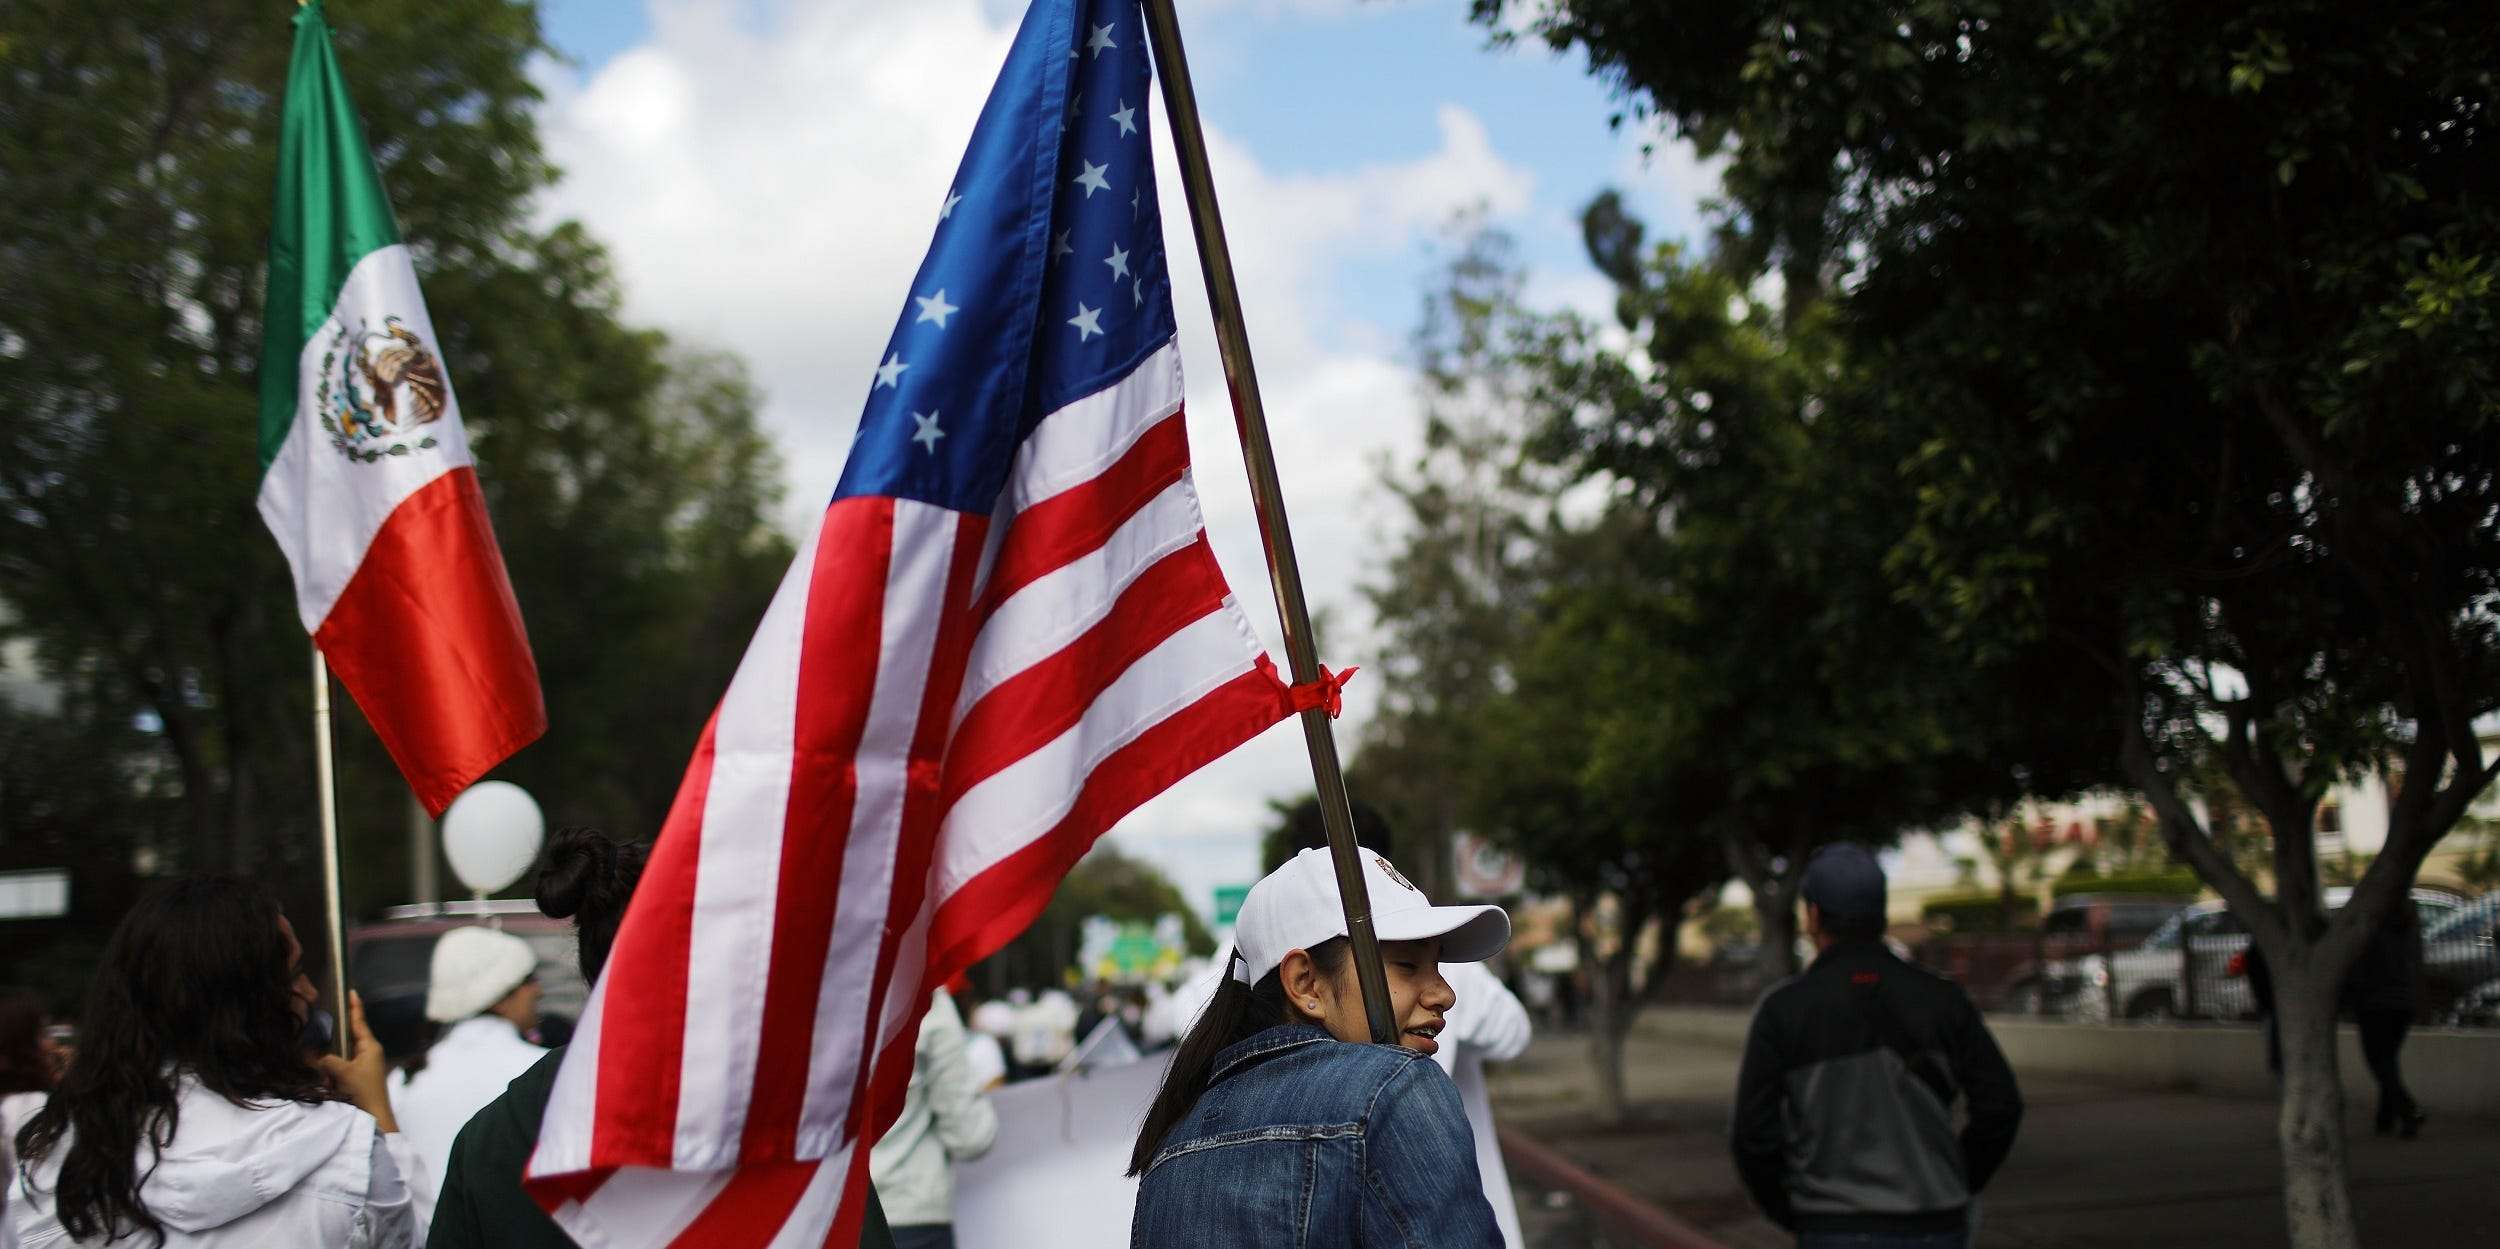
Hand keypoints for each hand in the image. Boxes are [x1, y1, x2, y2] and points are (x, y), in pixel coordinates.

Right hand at [316, 991, 398, 1133]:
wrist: (374, 1118)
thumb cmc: (364, 1092)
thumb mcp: (342, 1072)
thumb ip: (325, 1060)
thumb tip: (310, 1055)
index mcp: (370, 1047)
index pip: (359, 1022)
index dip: (354, 1007)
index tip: (351, 992)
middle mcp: (368, 1054)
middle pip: (346, 1039)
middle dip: (332, 1040)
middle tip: (320, 1030)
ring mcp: (362, 1067)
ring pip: (339, 1057)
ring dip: (330, 1065)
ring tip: (326, 1073)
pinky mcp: (356, 1079)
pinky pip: (339, 1071)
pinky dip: (331, 1076)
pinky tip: (327, 1084)